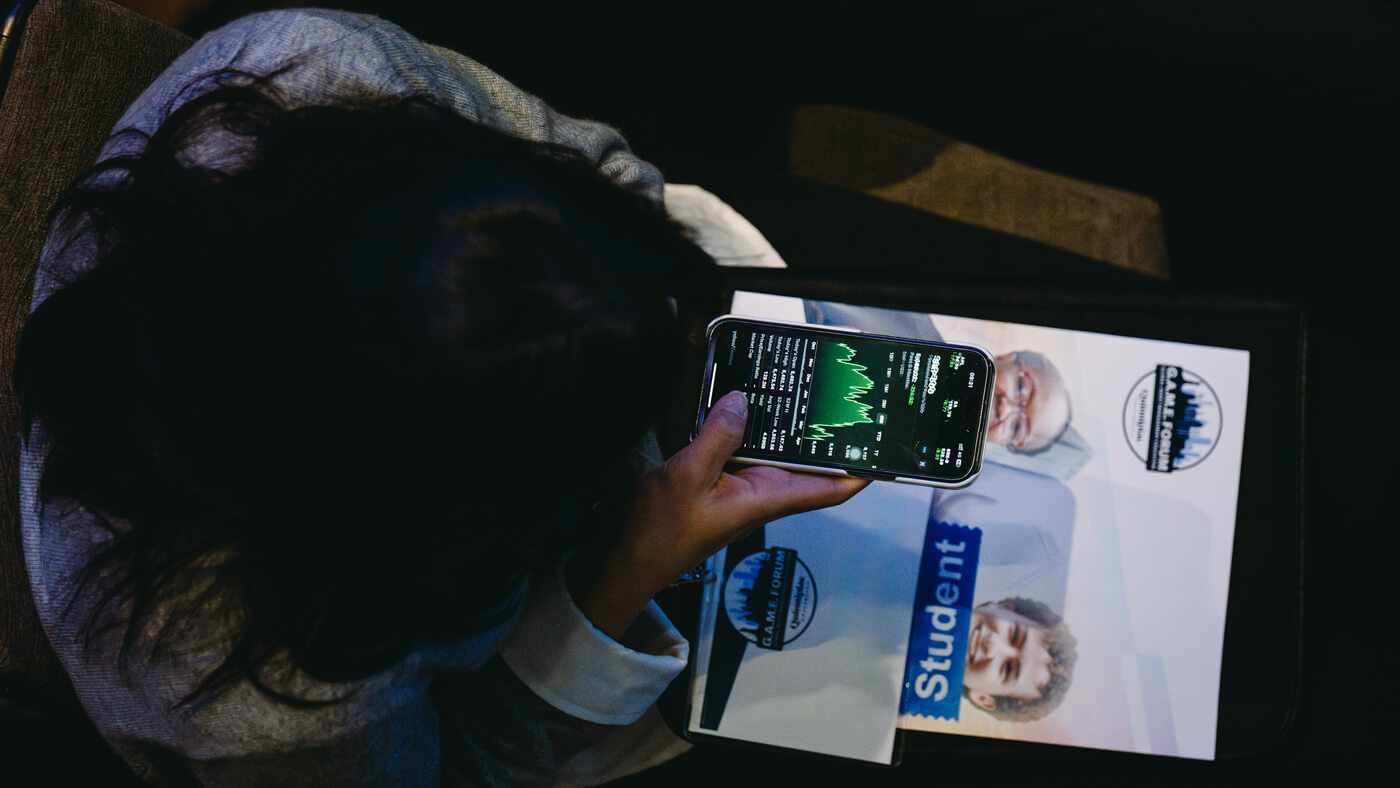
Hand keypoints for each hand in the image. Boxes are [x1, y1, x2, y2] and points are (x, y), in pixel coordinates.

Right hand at [569, 390, 867, 639]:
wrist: (625, 560)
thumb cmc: (657, 534)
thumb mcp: (687, 476)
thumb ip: (718, 436)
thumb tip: (743, 402)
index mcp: (765, 501)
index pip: (829, 489)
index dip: (861, 471)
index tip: (885, 448)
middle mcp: (760, 496)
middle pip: (807, 465)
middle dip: (825, 436)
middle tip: (840, 396)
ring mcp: (740, 490)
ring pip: (775, 455)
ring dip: (786, 429)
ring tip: (799, 391)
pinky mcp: (718, 484)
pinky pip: (744, 453)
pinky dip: (750, 430)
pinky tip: (745, 406)